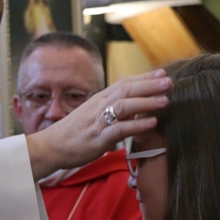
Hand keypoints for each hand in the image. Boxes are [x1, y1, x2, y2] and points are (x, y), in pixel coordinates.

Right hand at [26, 70, 170, 179]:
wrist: (50, 146)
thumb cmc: (73, 133)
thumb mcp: (92, 116)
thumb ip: (111, 111)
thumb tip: (133, 109)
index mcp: (99, 100)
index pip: (124, 83)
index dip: (144, 77)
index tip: (162, 72)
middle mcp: (99, 106)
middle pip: (127, 90)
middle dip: (150, 85)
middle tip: (169, 81)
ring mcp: (98, 122)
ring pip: (124, 106)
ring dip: (146, 102)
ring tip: (165, 100)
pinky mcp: (98, 138)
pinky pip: (119, 129)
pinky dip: (137, 125)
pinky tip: (151, 123)